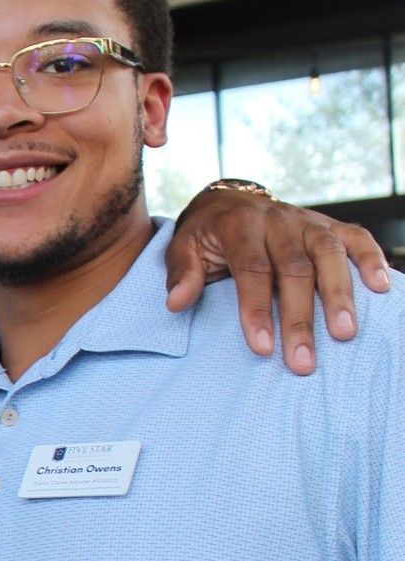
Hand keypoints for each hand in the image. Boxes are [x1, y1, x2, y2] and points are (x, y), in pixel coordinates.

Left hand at [165, 188, 389, 374]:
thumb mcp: (182, 247)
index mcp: (240, 225)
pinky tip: (383, 288)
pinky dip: (372, 260)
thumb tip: (176, 303)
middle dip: (300, 318)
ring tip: (345, 333)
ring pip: (329, 256)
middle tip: (303, 360)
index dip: (257, 309)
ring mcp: (308, 222)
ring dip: (340, 295)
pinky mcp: (330, 225)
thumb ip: (182, 273)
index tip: (262, 347)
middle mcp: (278, 221)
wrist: (228, 201)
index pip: (252, 270)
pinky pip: (357, 238)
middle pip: (295, 270)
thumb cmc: (205, 235)